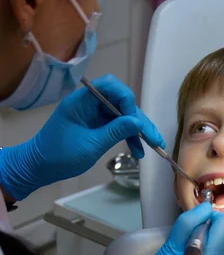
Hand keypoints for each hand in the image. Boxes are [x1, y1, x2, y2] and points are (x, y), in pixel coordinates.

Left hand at [0, 75, 164, 200]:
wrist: (38, 167)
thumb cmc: (58, 156)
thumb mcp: (90, 145)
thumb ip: (115, 132)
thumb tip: (137, 122)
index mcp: (82, 101)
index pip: (111, 87)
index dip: (127, 101)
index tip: (136, 123)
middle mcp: (89, 103)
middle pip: (121, 102)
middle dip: (139, 120)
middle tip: (154, 139)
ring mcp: (92, 113)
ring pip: (122, 114)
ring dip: (137, 130)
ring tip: (152, 147)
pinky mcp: (95, 124)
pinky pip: (116, 125)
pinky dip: (127, 136)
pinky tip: (138, 150)